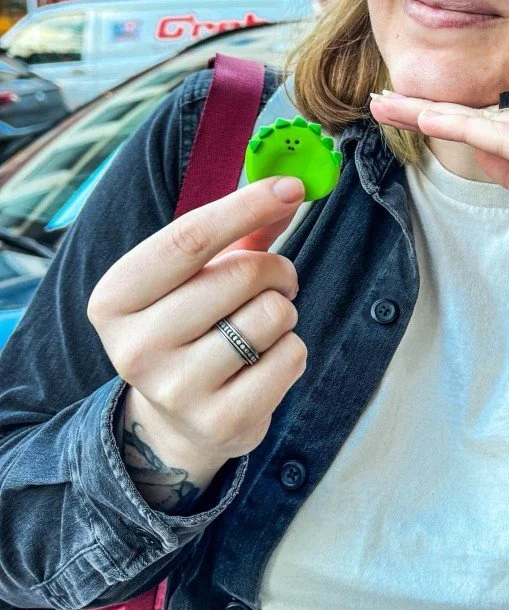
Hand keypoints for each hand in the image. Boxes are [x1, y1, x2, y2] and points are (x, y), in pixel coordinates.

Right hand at [87, 177, 307, 503]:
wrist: (178, 423)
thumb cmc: (191, 328)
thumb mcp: (195, 277)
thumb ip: (239, 232)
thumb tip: (288, 187)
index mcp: (115, 298)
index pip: (188, 239)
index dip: (246, 206)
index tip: (290, 186)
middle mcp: (135, 346)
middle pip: (240, 275)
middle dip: (276, 268)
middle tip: (276, 281)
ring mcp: (176, 390)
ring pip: (271, 315)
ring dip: (283, 312)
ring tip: (261, 326)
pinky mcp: (221, 421)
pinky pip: (290, 356)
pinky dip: (292, 350)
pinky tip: (264, 363)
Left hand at [370, 92, 508, 331]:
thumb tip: (481, 150)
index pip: (499, 115)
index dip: (449, 113)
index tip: (403, 110)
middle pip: (489, 109)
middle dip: (432, 106)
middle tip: (380, 100)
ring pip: (494, 118)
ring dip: (437, 111)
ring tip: (388, 107)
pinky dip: (469, 129)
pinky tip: (432, 123)